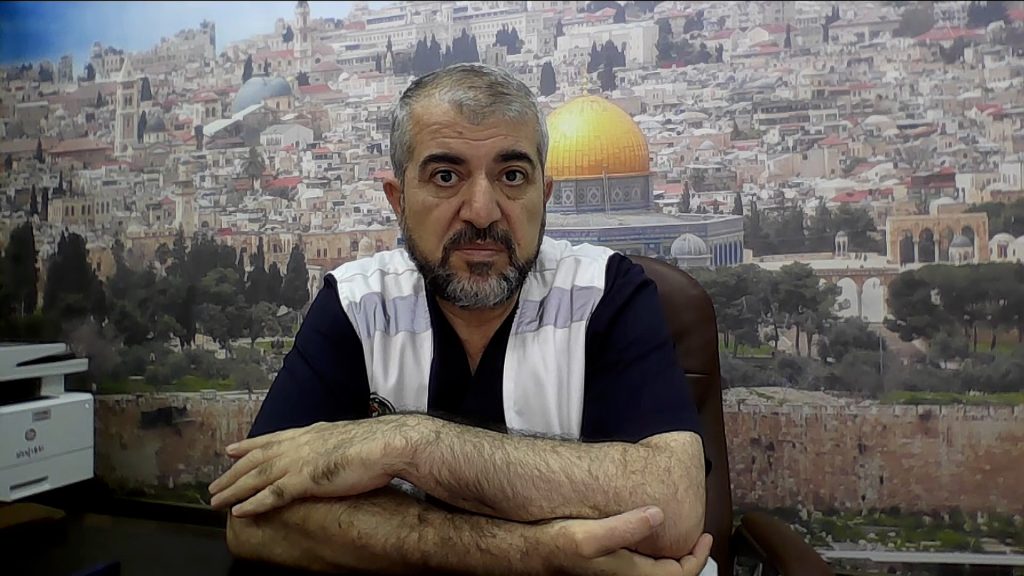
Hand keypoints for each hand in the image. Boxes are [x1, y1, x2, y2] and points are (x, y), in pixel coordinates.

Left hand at [209, 418, 409, 516]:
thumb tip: (329, 450)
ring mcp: (299, 462)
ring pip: (257, 477)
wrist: (385, 445)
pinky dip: (254, 503)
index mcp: (309, 433)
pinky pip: (273, 495)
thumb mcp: (346, 438)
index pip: (271, 439)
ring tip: (216, 501)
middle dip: (233, 473)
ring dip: (234, 489)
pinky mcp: (305, 480)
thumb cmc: (374, 444)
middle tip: (214, 484)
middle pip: (256, 459)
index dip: (249, 445)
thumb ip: (330, 444)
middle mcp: (298, 445)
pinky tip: (239, 511)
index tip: (231, 450)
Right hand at [544, 506, 713, 575]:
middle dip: (688, 559)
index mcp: (630, 575)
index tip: (705, 537)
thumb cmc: (556, 546)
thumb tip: (659, 514)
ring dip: (671, 556)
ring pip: (655, 570)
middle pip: (670, 575)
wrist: (531, 551)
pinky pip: (642, 563)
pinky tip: (648, 533)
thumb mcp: (590, 535)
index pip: (678, 575)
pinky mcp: (609, 564)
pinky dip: (654, 551)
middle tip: (697, 537)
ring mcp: (617, 572)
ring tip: (678, 534)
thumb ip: (625, 527)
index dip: (698, 558)